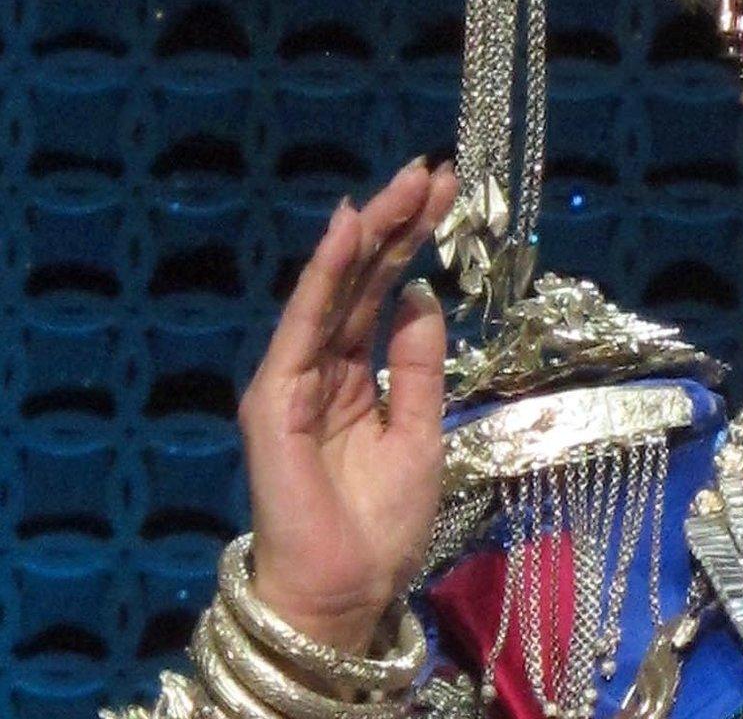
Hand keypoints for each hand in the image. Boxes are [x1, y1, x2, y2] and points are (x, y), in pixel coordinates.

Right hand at [238, 158, 461, 652]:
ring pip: (333, 290)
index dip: (413, 243)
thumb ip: (418, 363)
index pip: (383, 294)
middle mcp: (320, 369)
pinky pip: (304, 325)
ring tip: (405, 184)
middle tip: (436, 168)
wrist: (347, 589)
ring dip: (369, 234)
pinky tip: (351, 231)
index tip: (450, 192)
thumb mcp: (421, 429)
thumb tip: (420, 295)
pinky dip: (326, 276)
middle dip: (398, 224)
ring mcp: (293, 380)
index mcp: (354, 377)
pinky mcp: (277, 399)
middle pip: (361, 280)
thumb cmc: (381, 524)